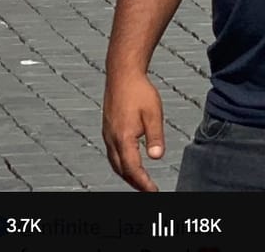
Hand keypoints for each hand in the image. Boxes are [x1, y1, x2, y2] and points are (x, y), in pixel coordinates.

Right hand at [102, 68, 166, 191]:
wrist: (122, 73)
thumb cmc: (139, 90)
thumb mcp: (153, 113)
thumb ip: (155, 136)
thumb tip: (156, 156)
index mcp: (123, 137)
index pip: (132, 168)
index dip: (143, 183)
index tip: (153, 191)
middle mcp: (112, 138)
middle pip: (121, 170)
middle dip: (134, 183)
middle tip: (147, 190)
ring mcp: (107, 134)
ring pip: (114, 162)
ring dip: (126, 174)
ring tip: (139, 181)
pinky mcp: (107, 128)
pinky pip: (112, 153)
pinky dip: (121, 163)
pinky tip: (129, 162)